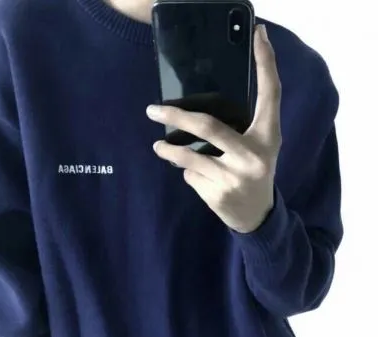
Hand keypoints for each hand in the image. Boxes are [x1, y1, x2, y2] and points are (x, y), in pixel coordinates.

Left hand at [146, 24, 281, 233]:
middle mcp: (253, 155)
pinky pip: (191, 176)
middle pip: (209, 127)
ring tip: (159, 148)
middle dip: (176, 117)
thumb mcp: (257, 148)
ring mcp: (234, 177)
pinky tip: (202, 180)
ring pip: (190, 157)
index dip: (266, 63)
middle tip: (152, 111)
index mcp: (268, 137)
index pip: (270, 94)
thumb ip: (239, 129)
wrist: (257, 215)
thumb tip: (195, 115)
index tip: (258, 34)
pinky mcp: (217, 194)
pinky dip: (189, 173)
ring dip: (170, 152)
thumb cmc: (254, 172)